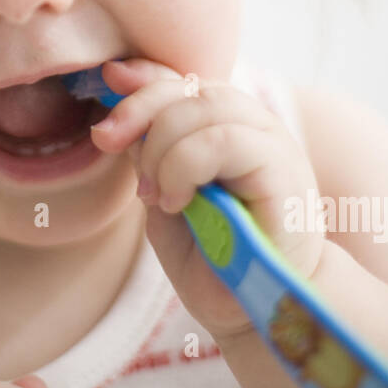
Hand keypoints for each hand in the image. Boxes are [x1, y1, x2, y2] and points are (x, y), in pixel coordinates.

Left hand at [89, 58, 325, 343]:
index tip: (104, 123)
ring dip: (163, 150)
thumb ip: (147, 137)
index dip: (140, 87)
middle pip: (192, 88)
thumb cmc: (209, 256)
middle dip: (141, 116)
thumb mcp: (163, 187)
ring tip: (156, 195)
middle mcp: (255, 127)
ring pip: (205, 108)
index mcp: (228, 126)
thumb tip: (115, 77)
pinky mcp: (283, 172)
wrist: (248, 310)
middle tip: (118, 159)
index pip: (184, 82)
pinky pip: (224, 140)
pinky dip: (186, 166)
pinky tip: (176, 202)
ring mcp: (274, 145)